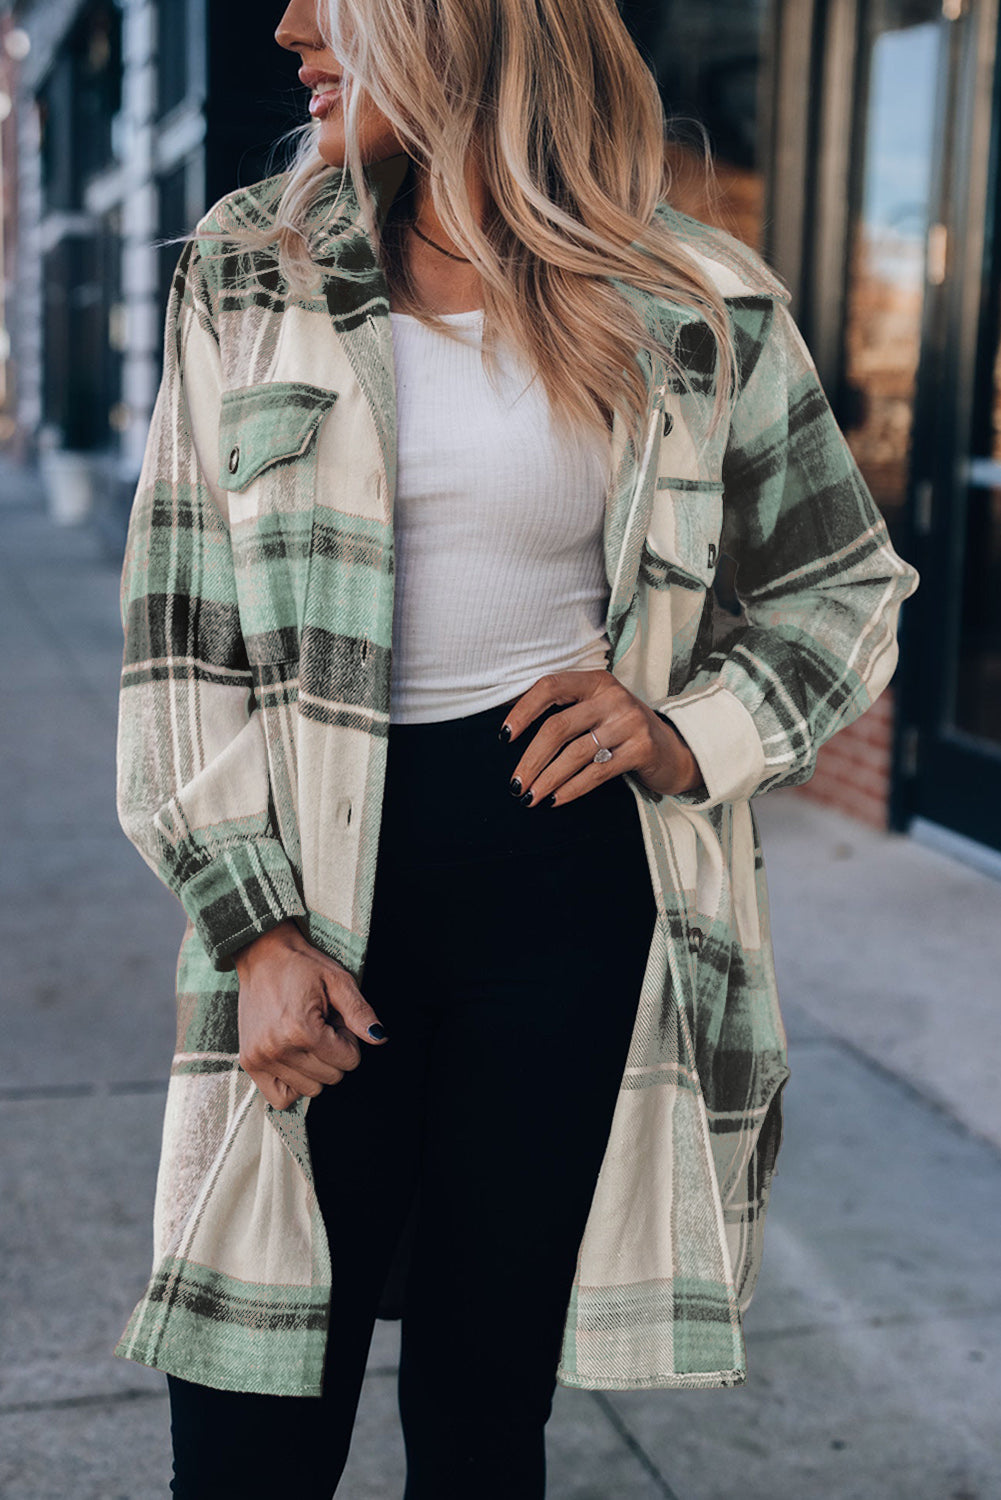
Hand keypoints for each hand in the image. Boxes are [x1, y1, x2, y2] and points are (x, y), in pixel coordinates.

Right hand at [232, 918, 387, 1110]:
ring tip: (306, 1037)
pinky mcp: (250, 1063)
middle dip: (334, 1054)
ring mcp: (260, 1059)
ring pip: (310, 1090)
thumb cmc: (302, 966)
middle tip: (321, 1026)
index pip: (349, 1061)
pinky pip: (281, 1098)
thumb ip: (360, 1012)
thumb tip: (379, 1037)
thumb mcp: (338, 980)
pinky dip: (293, 1084)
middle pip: (332, 1078)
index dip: (349, 1040)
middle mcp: (277, 1049)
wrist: (262, 955)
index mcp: (301, 1030)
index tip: (336, 1020)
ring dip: (315, 1068)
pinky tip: (294, 1059)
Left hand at [500, 669, 702, 806]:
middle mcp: (613, 697)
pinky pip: (597, 772)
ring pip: (575, 754)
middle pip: (558, 727)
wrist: (673, 750)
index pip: (550, 687)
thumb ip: (563, 711)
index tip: (504, 736)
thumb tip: (509, 728)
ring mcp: (629, 722)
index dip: (523, 710)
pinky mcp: (641, 749)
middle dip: (531, 759)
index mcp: (595, 681)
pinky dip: (572, 788)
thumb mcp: (596, 710)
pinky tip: (555, 800)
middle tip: (515, 784)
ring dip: (547, 779)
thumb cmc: (621, 730)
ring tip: (530, 797)